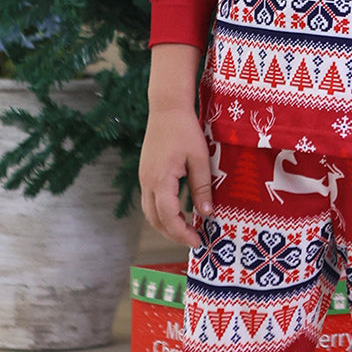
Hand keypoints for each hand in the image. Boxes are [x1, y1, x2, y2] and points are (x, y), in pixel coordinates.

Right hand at [139, 44, 211, 249]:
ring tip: (186, 230)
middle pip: (155, 220)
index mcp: (161, 180)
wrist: (166, 109)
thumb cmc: (185, 130)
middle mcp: (147, 182)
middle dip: (173, 234)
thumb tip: (207, 213)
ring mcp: (143, 178)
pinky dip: (161, 213)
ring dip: (166, 225)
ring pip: (149, 212)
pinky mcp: (145, 174)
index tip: (197, 242)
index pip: (169, 217)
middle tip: (194, 241)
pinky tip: (177, 213)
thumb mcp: (199, 159)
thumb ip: (202, 187)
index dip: (182, 233)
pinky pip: (149, 201)